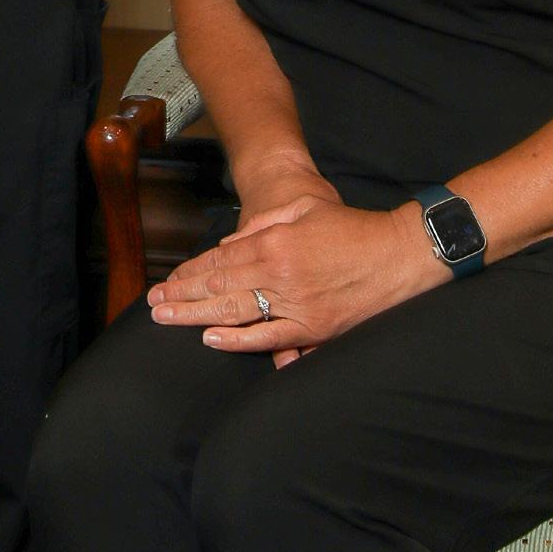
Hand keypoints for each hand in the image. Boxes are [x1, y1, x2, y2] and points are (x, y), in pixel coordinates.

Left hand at [148, 194, 443, 357]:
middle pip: (219, 288)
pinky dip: (240, 341)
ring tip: (170, 320)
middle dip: (183, 297)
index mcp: (275, 242)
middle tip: (154, 306)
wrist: (398, 254)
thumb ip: (262, 225)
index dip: (190, 273)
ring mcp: (296, 303)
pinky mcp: (315, 327)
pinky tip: (212, 339)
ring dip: (197, 317)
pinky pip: (270, 338)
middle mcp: (279, 274)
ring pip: (235, 313)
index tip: (167, 282)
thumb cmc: (351, 228)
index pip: (220, 262)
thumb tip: (229, 246)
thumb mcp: (304, 210)